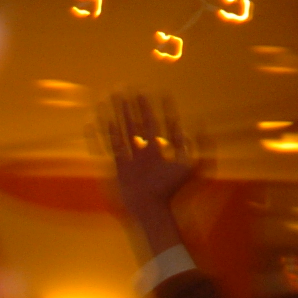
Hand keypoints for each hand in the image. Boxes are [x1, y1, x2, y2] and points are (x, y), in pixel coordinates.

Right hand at [105, 95, 205, 234]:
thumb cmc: (174, 191)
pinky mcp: (118, 167)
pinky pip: (109, 147)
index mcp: (160, 151)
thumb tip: (198, 124)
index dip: (158, 108)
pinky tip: (99, 120)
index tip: (158, 92)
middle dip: (133, 106)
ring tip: (112, 96)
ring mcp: (130, 159)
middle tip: (128, 87)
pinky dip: (102, 134)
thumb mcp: (192, 166)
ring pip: (122, 131)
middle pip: (137, 124)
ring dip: (117, 113)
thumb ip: (198, 146)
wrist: (153, 210)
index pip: (158, 124)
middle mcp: (143, 153)